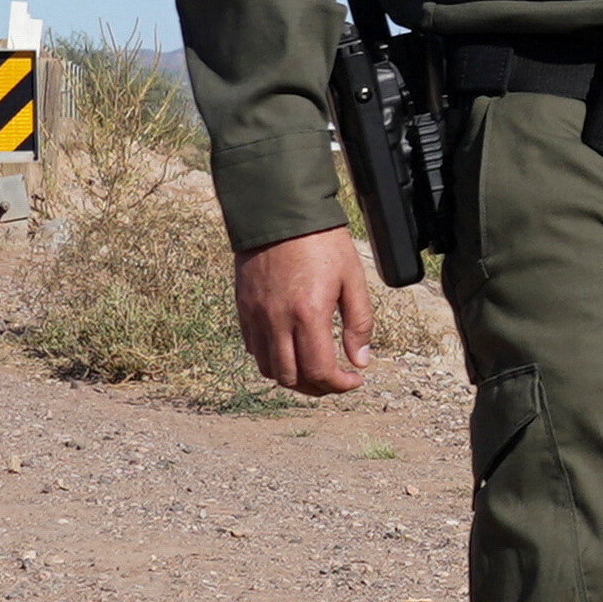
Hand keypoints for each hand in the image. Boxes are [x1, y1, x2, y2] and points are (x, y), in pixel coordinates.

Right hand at [234, 228, 378, 394]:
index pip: (319, 371)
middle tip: (336, 381)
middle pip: (291, 378)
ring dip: (293, 378)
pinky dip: (273, 360)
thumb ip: (359, 323)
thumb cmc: (322, 243)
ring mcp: (255, 317)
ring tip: (314, 370)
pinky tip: (291, 350)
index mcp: (308, 315)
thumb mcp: (352, 280)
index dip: (338, 386)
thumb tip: (360, 361)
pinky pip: (253, 348)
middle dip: (317, 388)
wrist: (278, 214)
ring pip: (268, 369)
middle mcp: (277, 321)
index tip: (353, 381)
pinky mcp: (242, 309)